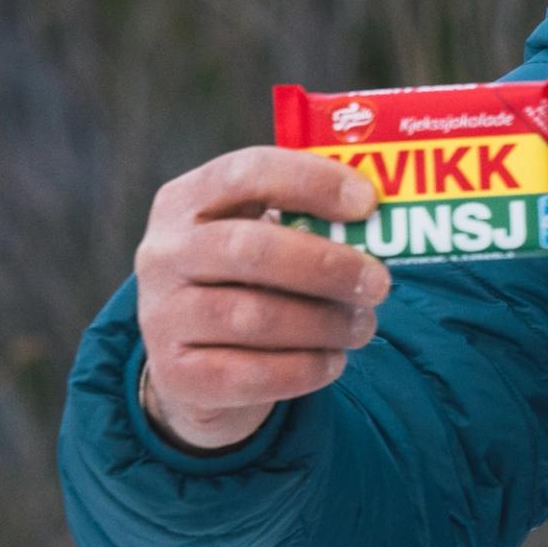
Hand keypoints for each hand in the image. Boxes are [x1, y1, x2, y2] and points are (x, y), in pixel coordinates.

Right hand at [131, 146, 391, 451]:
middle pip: (251, 249)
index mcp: (187, 201)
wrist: (196, 362)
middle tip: (379, 283)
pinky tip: (333, 361)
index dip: (311, 183)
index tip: (367, 202)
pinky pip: (249, 374)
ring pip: (253, 317)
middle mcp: (163, 253)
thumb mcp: (263, 237)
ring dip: (324, 323)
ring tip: (363, 327)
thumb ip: (307, 222)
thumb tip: (385, 222)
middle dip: (327, 266)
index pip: (247, 173)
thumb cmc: (248, 282)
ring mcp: (162, 314)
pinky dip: (304, 369)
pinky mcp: (175, 373)